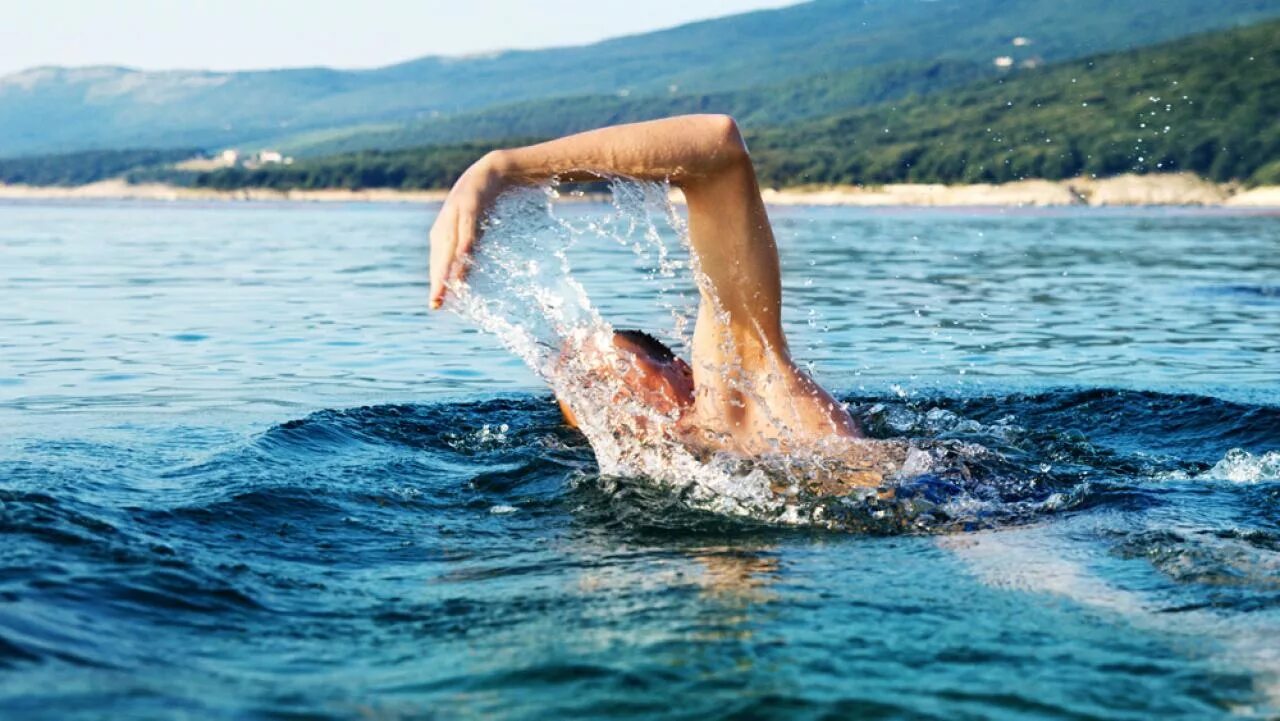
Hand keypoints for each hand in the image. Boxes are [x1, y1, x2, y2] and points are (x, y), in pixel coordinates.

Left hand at [428, 152, 509, 308]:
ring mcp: (457, 210)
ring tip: (445, 286)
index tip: (436, 305)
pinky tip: (463, 254)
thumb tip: (470, 271)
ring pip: (450, 242)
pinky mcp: (471, 200)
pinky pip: (468, 223)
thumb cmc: (490, 200)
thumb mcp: (480, 227)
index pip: (438, 261)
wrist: (499, 168)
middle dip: (437, 280)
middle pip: (440, 255)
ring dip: (447, 265)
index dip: (437, 282)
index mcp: (445, 230)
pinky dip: (465, 239)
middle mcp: (446, 221)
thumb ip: (473, 247)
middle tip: (435, 303)